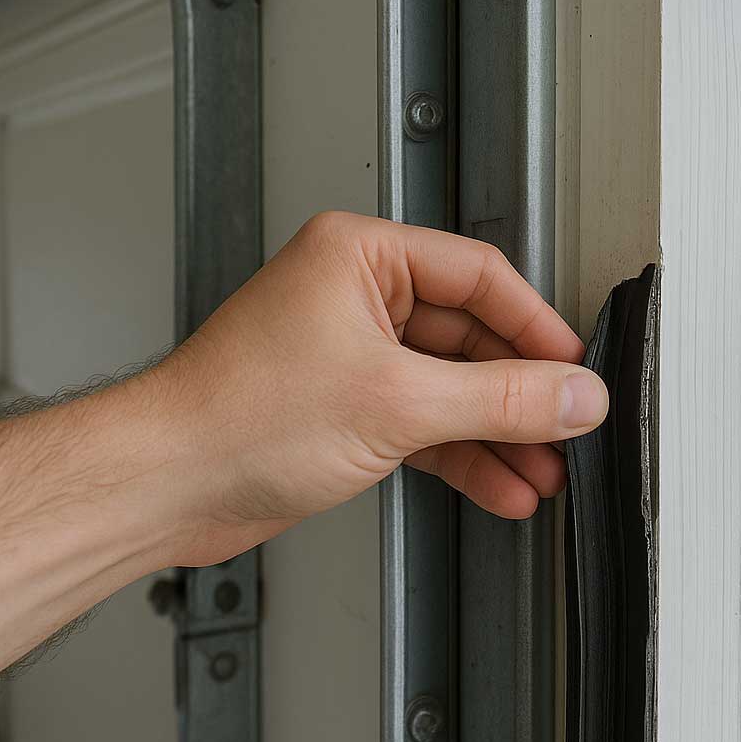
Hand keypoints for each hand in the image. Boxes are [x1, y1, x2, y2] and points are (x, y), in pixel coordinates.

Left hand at [151, 212, 606, 565]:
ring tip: (543, 470)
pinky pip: (423, 423)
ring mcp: (350, 355)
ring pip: (450, 387)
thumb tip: (573, 394)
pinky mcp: (343, 408)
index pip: (480, 277)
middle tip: (567, 429)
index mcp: (360, 255)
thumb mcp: (397, 402)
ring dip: (497, 433)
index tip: (576, 371)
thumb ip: (499, 399)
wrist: (164, 486)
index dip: (537, 327)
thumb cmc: (236, 415)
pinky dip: (460, 456)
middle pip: (470, 336)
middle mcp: (354, 295)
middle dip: (519, 394)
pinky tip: (498, 486)